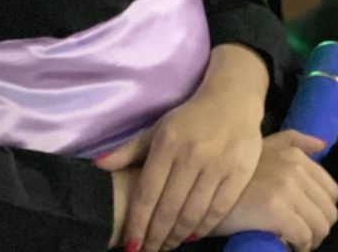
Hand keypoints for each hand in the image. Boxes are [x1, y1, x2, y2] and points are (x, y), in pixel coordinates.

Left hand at [96, 83, 264, 251]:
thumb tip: (98, 166)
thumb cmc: (189, 118)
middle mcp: (191, 156)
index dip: (138, 223)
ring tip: (166, 247)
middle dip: (155, 237)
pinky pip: (218, 210)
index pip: (147, 192)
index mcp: (167, 143)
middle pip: (169, 208)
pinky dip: (203, 228)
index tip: (131, 245)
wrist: (233, 99)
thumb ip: (130, 150)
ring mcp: (217, 166)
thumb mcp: (158, 128)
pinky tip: (191, 236)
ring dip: (176, 237)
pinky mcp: (239, 174)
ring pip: (193, 214)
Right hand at [212, 130, 337, 251]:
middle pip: (329, 212)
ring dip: (310, 240)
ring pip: (320, 227)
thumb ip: (293, 142)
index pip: (331, 191)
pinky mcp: (276, 209)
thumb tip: (322, 144)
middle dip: (318, 228)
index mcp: (294, 154)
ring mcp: (285, 187)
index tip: (306, 218)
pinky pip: (304, 237)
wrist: (205, 191)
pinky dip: (299, 247)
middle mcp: (293, 168)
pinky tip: (286, 245)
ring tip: (294, 242)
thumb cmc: (236, 172)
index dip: (322, 210)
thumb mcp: (265, 146)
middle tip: (300, 234)